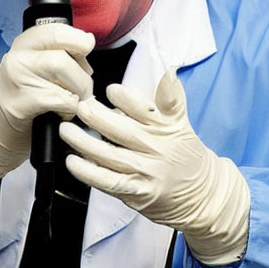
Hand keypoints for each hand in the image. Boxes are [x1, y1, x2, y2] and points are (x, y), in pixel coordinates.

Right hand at [0, 23, 94, 227]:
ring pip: (65, 74)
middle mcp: (17, 58)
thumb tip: (86, 47)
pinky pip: (61, 100)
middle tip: (83, 89)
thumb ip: (57, 53)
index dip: (77, 38)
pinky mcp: (21, 104)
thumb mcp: (33, 66)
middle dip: (83, 76)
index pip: (55, 30)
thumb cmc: (20, 97)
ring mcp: (17, 80)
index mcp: (23, 45)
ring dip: (79, 92)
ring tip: (73, 102)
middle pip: (64, 56)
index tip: (86, 48)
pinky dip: (69, 109)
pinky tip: (61, 114)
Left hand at [60, 69, 249, 265]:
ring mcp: (146, 173)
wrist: (202, 195)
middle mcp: (157, 151)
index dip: (130, 100)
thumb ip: (170, 99)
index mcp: (167, 129)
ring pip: (112, 157)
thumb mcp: (181, 124)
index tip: (111, 90)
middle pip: (126, 133)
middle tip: (79, 105)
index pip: (149, 111)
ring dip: (85, 143)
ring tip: (66, 129)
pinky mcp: (136, 193)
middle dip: (99, 118)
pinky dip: (89, 173)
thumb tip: (167, 71)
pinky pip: (108, 182)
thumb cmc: (184, 155)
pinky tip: (72, 161)